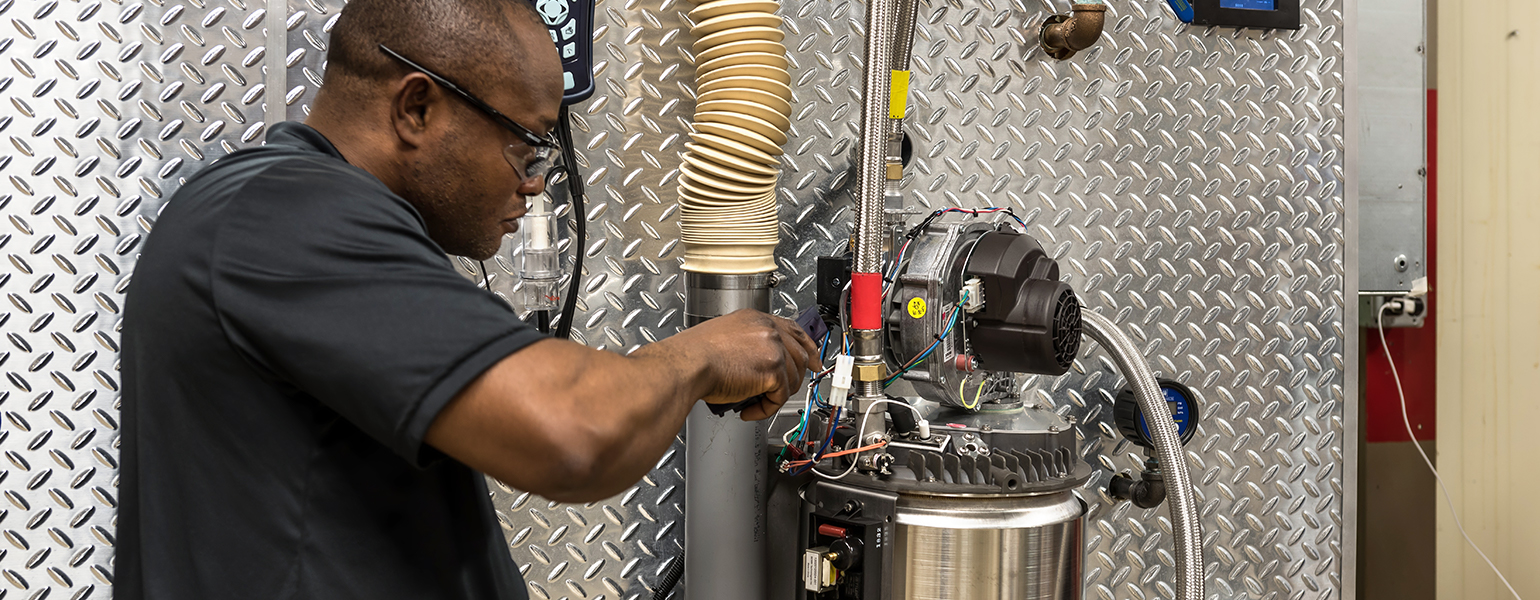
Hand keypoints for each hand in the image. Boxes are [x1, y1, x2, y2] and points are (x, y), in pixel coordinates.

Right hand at [678, 309, 817, 420]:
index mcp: (755, 319)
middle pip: (798, 355)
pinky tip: (750, 410)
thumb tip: (756, 364)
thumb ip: (746, 344)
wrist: (687, 365)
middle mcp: (767, 329)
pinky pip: (780, 397)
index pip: (793, 330)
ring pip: (792, 379)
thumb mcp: (724, 337)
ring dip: (775, 396)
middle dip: (795, 377)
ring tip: (755, 402)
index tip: (813, 360)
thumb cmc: (693, 355)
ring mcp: (773, 347)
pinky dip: (765, 409)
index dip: (807, 347)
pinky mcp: (773, 369)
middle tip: (784, 392)